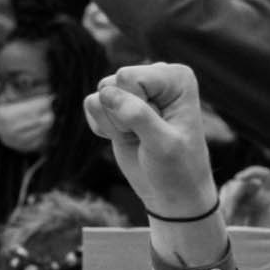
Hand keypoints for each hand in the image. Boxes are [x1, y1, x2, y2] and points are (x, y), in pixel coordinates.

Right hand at [81, 60, 218, 218]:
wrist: (172, 193)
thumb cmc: (177, 169)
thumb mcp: (163, 145)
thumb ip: (138, 116)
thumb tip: (105, 94)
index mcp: (175, 78)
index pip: (129, 78)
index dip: (135, 108)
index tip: (158, 128)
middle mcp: (155, 76)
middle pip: (111, 85)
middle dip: (122, 117)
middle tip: (146, 136)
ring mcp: (135, 89)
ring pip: (98, 97)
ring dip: (113, 125)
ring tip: (138, 137)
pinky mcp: (117, 103)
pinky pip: (91, 107)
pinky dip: (104, 129)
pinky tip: (126, 138)